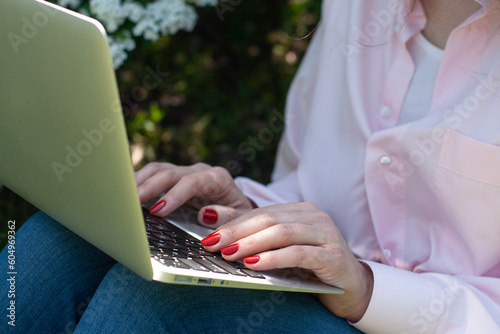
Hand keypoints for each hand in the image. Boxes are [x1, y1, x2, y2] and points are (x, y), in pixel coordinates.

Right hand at [134, 162, 254, 224]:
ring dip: (139, 181)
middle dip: (149, 186)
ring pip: (158, 170)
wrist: (238, 206)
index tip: (159, 210)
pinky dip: (139, 182)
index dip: (174, 195)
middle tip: (130, 202)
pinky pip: (153, 176)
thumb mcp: (241, 220)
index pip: (192, 182)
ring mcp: (185, 173)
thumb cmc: (240, 215)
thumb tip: (205, 214)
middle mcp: (199, 171)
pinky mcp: (174, 178)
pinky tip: (124, 193)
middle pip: (169, 173)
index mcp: (217, 179)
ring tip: (121, 196)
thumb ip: (227, 217)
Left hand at [201, 202, 373, 321]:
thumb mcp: (278, 247)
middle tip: (213, 244)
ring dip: (252, 243)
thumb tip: (208, 216)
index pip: (262, 212)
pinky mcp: (333, 255)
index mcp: (301, 210)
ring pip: (283, 232)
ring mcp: (326, 234)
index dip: (233, 222)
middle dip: (238, 232)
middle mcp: (315, 216)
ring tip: (230, 254)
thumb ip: (248, 230)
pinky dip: (274, 258)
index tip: (208, 235)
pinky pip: (299, 253)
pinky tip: (255, 263)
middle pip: (270, 219)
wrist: (350, 288)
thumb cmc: (311, 267)